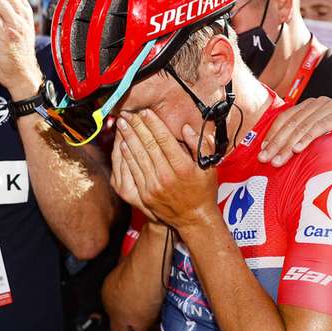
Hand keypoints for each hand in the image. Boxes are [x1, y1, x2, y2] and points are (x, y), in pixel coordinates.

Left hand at [116, 110, 218, 230]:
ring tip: (122, 124)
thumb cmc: (203, 191)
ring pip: (137, 156)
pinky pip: (133, 171)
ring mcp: (153, 186)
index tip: (144, 112)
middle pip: (148, 145)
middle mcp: (166, 176)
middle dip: (136, 127)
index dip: (152, 124)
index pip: (164, 139)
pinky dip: (126, 156)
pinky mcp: (144, 194)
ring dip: (128, 138)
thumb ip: (200, 146)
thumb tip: (186, 128)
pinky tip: (122, 144)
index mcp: (183, 167)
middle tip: (128, 113)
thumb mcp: (209, 167)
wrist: (194, 219)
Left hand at [258, 96, 331, 166]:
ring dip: (288, 144)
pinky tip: (298, 149)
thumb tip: (277, 155)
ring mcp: (330, 106)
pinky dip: (308, 137)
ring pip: (303, 125)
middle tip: (266, 160)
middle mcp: (318, 103)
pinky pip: (321, 126)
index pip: (285, 118)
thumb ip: (302, 140)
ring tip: (279, 160)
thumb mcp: (320, 138)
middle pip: (291, 123)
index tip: (262, 152)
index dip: (272, 134)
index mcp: (309, 106)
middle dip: (276, 143)